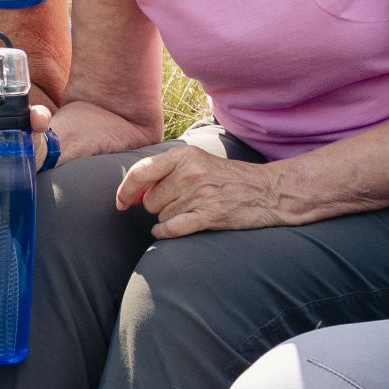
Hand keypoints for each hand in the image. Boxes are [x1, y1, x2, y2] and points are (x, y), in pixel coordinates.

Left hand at [112, 143, 283, 236]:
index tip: (120, 202)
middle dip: (157, 206)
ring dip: (169, 219)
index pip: (141, 172)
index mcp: (185, 155)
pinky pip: (171, 229)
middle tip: (178, 203)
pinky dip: (165, 233)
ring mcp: (199, 194)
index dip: (124, 190)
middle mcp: (190, 173)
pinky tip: (168, 231)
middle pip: (150, 200)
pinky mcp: (209, 215)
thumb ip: (169, 170)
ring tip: (191, 211)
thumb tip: (134, 189)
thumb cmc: (229, 178)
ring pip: (161, 217)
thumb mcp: (199, 161)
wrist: (268, 191)